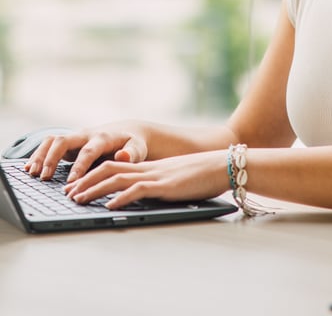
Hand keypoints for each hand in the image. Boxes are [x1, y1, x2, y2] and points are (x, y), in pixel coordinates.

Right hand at [25, 123, 148, 182]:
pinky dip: (38, 154)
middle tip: (44, 177)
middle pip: (64, 140)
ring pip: (53, 140)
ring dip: (41, 155)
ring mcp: (75, 138)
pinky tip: (29, 168)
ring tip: (32, 173)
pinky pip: (49, 144)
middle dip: (52, 158)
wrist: (127, 131)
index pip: (88, 150)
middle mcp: (86, 135)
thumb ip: (132, 153)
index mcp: (103, 138)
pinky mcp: (69, 143)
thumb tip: (123, 156)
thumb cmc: (132, 143)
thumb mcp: (137, 148)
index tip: (70, 182)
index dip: (79, 166)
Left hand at [64, 150, 230, 208]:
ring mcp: (156, 176)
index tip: (78, 183)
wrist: (223, 165)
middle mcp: (149, 168)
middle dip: (86, 180)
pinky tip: (109, 206)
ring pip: (117, 178)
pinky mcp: (165, 186)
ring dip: (95, 189)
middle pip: (109, 168)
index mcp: (151, 166)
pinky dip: (121, 198)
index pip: (116, 165)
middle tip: (69, 192)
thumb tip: (148, 193)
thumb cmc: (204, 173)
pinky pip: (138, 190)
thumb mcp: (177, 177)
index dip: (94, 173)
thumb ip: (160, 183)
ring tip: (78, 198)